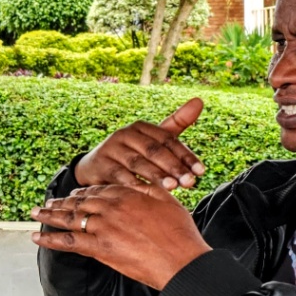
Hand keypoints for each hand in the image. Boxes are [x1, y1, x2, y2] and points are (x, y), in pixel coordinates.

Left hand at [31, 182, 211, 290]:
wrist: (182, 260)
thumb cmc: (180, 233)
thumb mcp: (167, 201)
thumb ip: (149, 188)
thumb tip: (141, 179)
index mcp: (127, 194)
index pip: (98, 190)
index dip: (83, 192)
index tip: (74, 194)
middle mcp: (111, 207)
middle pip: (80, 202)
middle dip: (61, 201)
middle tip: (47, 201)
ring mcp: (103, 227)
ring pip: (70, 218)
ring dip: (50, 215)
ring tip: (36, 213)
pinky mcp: (99, 248)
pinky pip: (68, 242)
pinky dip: (50, 239)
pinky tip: (36, 236)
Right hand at [74, 98, 206, 190]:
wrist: (95, 168)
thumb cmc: (131, 154)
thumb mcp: (153, 140)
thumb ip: (176, 123)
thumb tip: (199, 101)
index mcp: (141, 127)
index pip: (168, 140)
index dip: (185, 155)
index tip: (201, 172)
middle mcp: (125, 134)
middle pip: (154, 150)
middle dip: (173, 167)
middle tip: (190, 183)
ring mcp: (111, 148)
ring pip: (138, 163)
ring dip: (156, 176)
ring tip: (172, 187)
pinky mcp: (100, 164)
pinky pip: (120, 175)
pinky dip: (134, 185)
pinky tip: (148, 194)